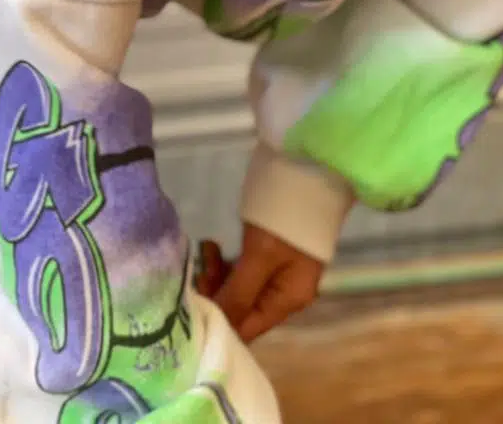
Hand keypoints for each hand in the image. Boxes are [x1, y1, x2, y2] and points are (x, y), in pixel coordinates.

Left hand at [198, 225, 324, 342]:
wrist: (311, 174)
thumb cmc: (287, 218)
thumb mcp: (260, 256)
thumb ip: (237, 293)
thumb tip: (214, 326)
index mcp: (287, 301)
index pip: (247, 329)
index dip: (218, 322)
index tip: (192, 306)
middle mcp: (284, 294)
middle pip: (241, 308)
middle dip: (216, 292)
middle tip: (200, 268)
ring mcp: (278, 274)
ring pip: (239, 287)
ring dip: (218, 274)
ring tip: (208, 249)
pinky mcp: (270, 255)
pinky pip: (243, 270)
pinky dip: (226, 262)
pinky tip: (214, 246)